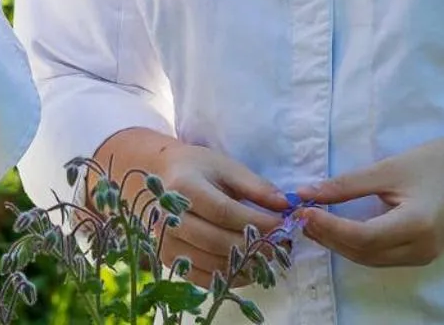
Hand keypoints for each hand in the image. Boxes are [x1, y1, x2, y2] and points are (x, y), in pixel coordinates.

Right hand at [98, 128, 288, 285]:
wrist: (158, 176)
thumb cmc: (196, 168)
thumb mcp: (225, 166)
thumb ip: (255, 186)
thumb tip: (285, 206)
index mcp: (183, 188)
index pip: (225, 212)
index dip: (256, 222)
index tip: (282, 225)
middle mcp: (169, 218)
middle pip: (217, 241)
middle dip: (254, 247)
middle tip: (280, 245)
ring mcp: (166, 241)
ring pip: (211, 264)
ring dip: (245, 265)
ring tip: (268, 257)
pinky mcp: (168, 259)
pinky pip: (202, 278)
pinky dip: (229, 278)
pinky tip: (247, 268)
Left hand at [294, 132, 443, 267]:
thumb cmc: (436, 161)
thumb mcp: (389, 168)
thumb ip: (347, 184)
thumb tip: (307, 192)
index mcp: (416, 225)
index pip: (362, 237)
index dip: (329, 228)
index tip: (302, 210)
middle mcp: (420, 249)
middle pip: (363, 253)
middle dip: (330, 237)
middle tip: (300, 216)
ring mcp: (422, 255)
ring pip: (370, 258)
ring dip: (340, 243)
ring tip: (313, 222)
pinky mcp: (420, 252)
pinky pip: (381, 255)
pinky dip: (356, 244)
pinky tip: (338, 228)